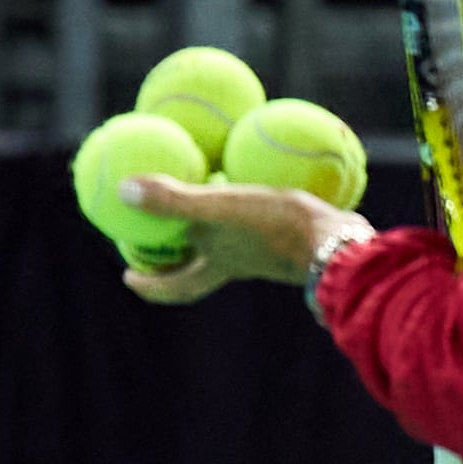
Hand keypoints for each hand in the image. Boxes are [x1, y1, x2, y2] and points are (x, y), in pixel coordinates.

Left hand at [112, 176, 366, 305]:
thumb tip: (125, 190)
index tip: (128, 277)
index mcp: (218, 263)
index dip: (150, 285)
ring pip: (230, 242)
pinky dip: (245, 204)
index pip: (177, 284)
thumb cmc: (273, 228)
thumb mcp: (217, 209)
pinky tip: (248, 178)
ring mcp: (267, 249)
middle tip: (156, 243)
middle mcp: (240, 261)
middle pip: (201, 268)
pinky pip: (258, 218)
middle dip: (178, 259)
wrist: (337, 240)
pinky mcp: (292, 231)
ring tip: (199, 204)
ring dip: (212, 229)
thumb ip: (172, 201)